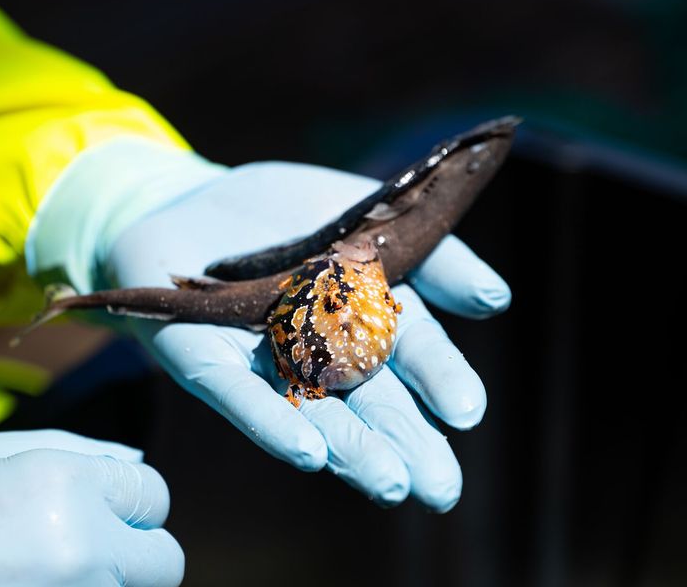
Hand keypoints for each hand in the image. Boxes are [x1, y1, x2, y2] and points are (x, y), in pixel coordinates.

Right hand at [0, 430, 182, 586]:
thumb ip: (70, 450)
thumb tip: (135, 463)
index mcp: (66, 484)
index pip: (155, 494)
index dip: (131, 503)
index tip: (103, 511)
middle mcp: (81, 549)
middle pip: (165, 561)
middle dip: (135, 554)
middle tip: (85, 550)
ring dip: (107, 583)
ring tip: (43, 570)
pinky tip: (30, 586)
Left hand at [28, 140, 510, 511]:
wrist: (188, 197)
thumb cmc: (283, 210)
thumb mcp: (370, 214)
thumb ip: (434, 254)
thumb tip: (498, 301)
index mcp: (364, 318)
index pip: (412, 356)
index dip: (441, 383)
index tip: (468, 413)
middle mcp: (319, 352)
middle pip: (370, 402)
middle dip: (405, 443)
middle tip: (438, 488)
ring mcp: (264, 361)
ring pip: (314, 411)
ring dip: (352, 448)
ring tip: (389, 483)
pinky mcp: (205, 361)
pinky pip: (240, 396)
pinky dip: (274, 422)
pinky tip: (308, 453)